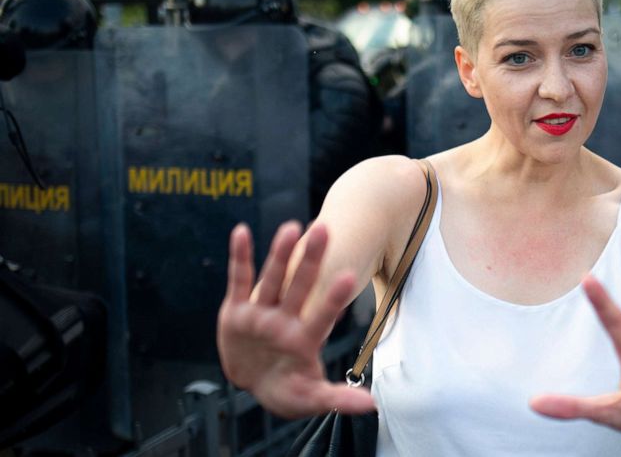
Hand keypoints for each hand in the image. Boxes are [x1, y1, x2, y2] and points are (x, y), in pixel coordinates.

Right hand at [216, 221, 375, 418]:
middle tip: (324, 229)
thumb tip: (372, 405)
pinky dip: (239, 256)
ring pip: (273, 278)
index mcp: (304, 338)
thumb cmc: (287, 389)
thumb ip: (337, 399)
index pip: (323, 315)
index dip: (333, 298)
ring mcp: (262, 312)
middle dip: (311, 259)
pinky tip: (241, 232)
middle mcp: (285, 319)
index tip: (350, 276)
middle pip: (300, 285)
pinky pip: (239, 280)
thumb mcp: (310, 398)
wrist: (256, 383)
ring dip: (280, 253)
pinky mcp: (237, 310)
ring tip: (291, 227)